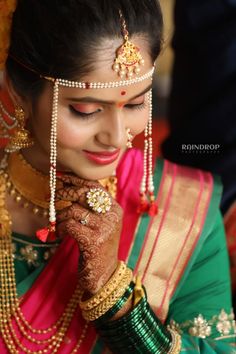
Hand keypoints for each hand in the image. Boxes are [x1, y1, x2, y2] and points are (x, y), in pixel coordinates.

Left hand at [56, 174, 122, 294]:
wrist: (104, 275)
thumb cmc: (98, 246)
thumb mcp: (100, 223)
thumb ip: (90, 207)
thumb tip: (67, 185)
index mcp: (115, 209)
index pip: (95, 186)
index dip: (76, 179)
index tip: (61, 177)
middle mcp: (112, 216)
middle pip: (83, 194)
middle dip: (64, 193)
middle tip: (52, 195)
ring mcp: (104, 228)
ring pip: (73, 210)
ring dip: (60, 216)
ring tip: (58, 224)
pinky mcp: (94, 241)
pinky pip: (69, 225)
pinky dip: (60, 228)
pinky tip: (59, 234)